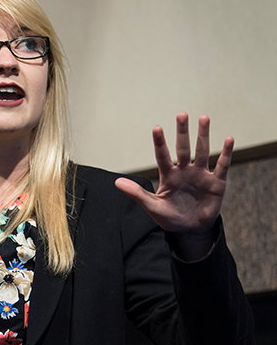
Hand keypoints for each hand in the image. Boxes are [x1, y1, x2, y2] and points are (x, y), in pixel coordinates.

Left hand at [115, 113, 232, 258]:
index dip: (160, 142)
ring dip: (203, 135)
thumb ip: (137, 193)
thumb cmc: (169, 217)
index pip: (163, 155)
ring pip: (202, 151)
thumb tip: (116, 182)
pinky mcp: (216, 182)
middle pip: (183, 148)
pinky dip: (226, 153)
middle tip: (182, 114)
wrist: (190, 230)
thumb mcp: (152, 206)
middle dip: (182, 132)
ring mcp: (201, 175)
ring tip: (204, 118)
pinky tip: (229, 140)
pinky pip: (222, 165)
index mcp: (168, 175)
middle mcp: (184, 171)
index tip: (156, 128)